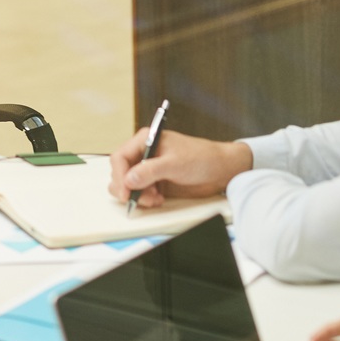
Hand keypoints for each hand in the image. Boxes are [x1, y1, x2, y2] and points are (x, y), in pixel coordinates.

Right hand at [106, 129, 252, 208]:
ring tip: (154, 199)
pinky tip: (158, 200)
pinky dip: (145, 199)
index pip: (120, 157)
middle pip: (121, 173)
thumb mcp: (175, 163)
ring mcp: (149, 169)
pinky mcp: (156, 182)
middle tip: (139, 199)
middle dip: (128, 188)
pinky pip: (140, 193)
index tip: (125, 192)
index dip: (119, 175)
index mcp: (146, 140)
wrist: (220, 170)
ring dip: (138, 195)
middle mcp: (144, 154)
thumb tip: (129, 179)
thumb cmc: (201, 157)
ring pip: (129, 185)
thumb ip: (150, 171)